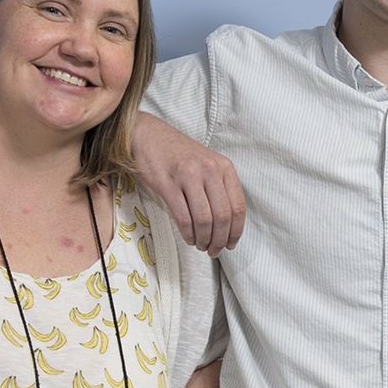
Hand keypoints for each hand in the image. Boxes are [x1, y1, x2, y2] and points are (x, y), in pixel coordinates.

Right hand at [132, 113, 246, 255]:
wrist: (149, 137)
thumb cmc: (179, 155)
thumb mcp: (207, 164)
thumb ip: (219, 187)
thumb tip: (228, 224)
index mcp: (224, 167)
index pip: (238, 206)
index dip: (236, 231)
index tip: (232, 244)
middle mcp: (209, 170)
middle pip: (222, 216)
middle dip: (220, 240)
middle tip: (214, 250)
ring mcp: (189, 176)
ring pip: (204, 220)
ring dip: (203, 239)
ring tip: (200, 245)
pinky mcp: (168, 184)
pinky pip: (183, 217)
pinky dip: (188, 233)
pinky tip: (188, 237)